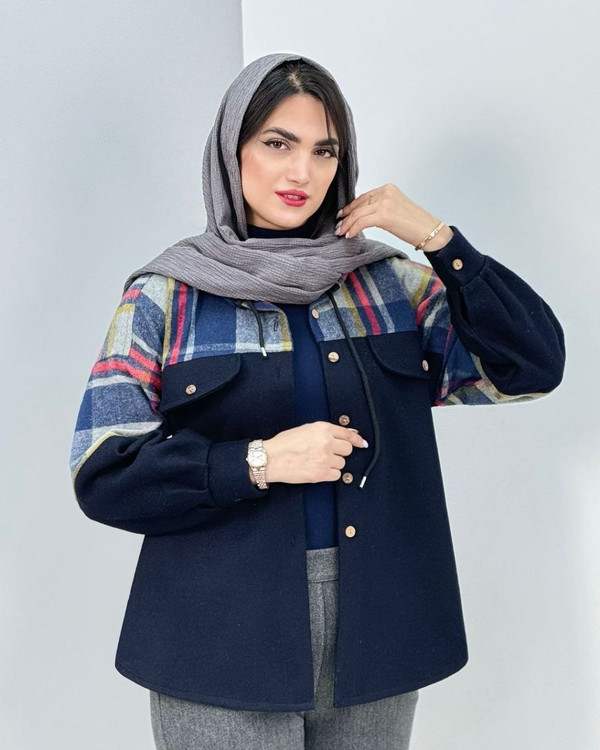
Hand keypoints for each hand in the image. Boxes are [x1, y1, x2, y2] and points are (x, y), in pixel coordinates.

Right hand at [261, 422, 367, 483]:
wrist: (271, 458)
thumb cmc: (284, 444)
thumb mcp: (306, 430)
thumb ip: (326, 432)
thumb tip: (348, 434)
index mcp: (322, 429)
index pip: (347, 434)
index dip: (356, 440)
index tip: (362, 443)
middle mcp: (326, 442)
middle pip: (347, 450)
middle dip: (340, 452)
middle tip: (328, 454)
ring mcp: (324, 459)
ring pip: (342, 463)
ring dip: (333, 463)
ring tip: (317, 461)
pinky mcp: (321, 473)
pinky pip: (336, 475)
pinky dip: (330, 474)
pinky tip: (318, 470)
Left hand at [334, 183, 453, 251]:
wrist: (429, 231)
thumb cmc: (414, 224)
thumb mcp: (395, 210)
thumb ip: (379, 207)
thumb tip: (362, 216)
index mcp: (388, 188)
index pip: (363, 197)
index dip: (351, 207)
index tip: (342, 216)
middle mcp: (385, 192)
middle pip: (359, 204)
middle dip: (346, 216)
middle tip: (338, 226)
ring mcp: (385, 202)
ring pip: (358, 213)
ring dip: (347, 224)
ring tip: (341, 232)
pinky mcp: (384, 215)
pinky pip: (362, 222)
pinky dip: (354, 229)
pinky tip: (350, 235)